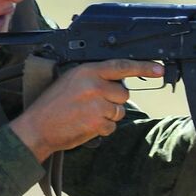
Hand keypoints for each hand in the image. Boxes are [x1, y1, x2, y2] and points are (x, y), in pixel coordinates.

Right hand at [10, 59, 160, 161]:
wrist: (37, 128)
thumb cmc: (52, 105)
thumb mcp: (70, 81)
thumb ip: (93, 77)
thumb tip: (116, 81)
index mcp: (87, 71)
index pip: (121, 65)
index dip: (143, 66)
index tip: (158, 68)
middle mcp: (94, 85)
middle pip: (123, 93)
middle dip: (113, 101)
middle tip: (93, 105)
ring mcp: (96, 104)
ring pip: (119, 111)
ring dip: (107, 116)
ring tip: (86, 116)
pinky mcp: (97, 122)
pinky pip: (112, 127)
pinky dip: (102, 129)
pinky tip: (85, 126)